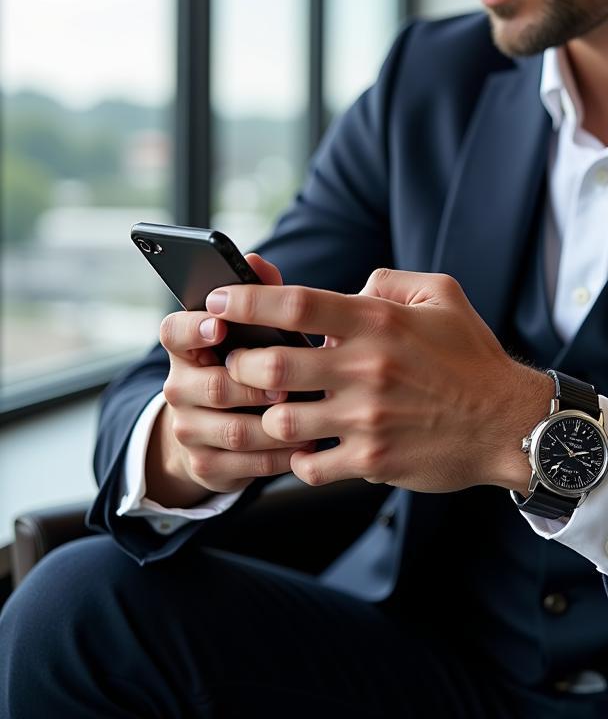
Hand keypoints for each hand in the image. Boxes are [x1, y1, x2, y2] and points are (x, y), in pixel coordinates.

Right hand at [146, 253, 317, 507]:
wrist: (219, 428)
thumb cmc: (248, 360)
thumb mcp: (252, 329)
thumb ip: (257, 294)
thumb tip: (255, 261)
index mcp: (187, 346)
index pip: (175, 331)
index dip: (195, 329)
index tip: (219, 326)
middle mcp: (179, 387)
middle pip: (213, 386)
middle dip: (255, 385)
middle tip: (290, 383)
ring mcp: (189, 428)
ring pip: (233, 430)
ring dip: (276, 424)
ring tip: (313, 415)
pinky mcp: (204, 465)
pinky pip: (244, 465)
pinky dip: (280, 455)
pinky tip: (308, 444)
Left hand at [210, 269, 551, 493]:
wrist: (508, 422)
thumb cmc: (473, 357)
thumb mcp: (444, 295)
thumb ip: (391, 281)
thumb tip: (352, 286)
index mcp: (380, 321)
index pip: (296, 303)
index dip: (247, 300)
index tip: (219, 302)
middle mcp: (367, 367)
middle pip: (271, 364)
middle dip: (241, 364)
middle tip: (240, 364)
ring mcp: (367, 417)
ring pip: (280, 419)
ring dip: (266, 415)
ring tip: (273, 408)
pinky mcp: (372, 459)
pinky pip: (309, 465)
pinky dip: (299, 458)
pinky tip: (309, 447)